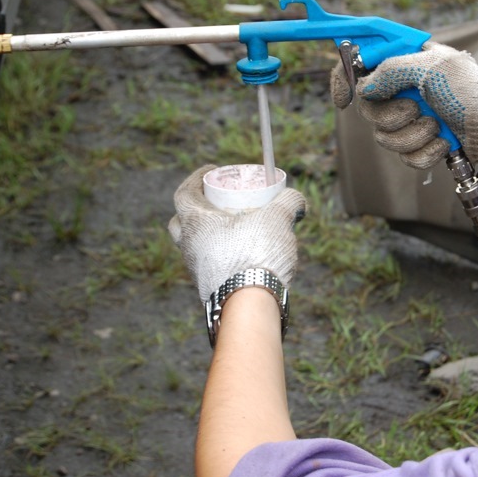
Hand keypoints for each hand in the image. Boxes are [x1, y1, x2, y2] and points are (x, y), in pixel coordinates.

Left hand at [168, 165, 306, 301]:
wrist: (251, 305)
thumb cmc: (256, 254)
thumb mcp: (277, 218)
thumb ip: (288, 202)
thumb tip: (296, 199)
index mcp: (195, 222)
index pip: (184, 193)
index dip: (195, 178)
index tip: (211, 171)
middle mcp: (189, 246)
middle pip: (181, 222)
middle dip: (197, 209)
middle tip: (218, 202)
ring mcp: (196, 270)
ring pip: (196, 246)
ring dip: (210, 235)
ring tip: (236, 229)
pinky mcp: (208, 289)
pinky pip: (210, 266)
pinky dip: (222, 256)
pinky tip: (244, 255)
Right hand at [330, 42, 477, 167]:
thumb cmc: (472, 89)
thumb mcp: (432, 68)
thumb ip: (392, 70)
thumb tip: (365, 86)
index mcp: (403, 62)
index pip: (361, 64)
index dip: (343, 79)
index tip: (342, 100)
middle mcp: (403, 89)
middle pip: (369, 110)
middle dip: (392, 116)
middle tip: (416, 110)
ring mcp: (412, 117)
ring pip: (385, 137)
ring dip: (413, 135)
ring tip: (437, 126)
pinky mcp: (421, 142)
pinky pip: (405, 156)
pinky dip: (425, 152)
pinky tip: (444, 142)